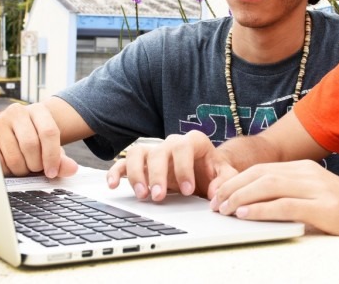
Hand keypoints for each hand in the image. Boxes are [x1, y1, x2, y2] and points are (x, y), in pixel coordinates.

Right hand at [0, 102, 77, 177]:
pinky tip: (12, 166)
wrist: (18, 131)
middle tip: (37, 169)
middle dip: (36, 164)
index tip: (52, 172)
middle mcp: (17, 111)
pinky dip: (7, 170)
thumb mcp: (52, 147)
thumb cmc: (37, 140)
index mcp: (38, 110)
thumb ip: (63, 160)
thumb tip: (72, 169)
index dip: (52, 156)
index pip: (48, 132)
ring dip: (22, 170)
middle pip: (30, 145)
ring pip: (13, 156)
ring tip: (25, 167)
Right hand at [106, 130, 238, 200]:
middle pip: (159, 152)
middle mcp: (171, 143)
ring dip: (137, 174)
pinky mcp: (141, 162)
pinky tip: (113, 185)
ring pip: (138, 153)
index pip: (184, 148)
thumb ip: (224, 180)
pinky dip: (116, 172)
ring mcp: (154, 152)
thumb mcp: (224, 173)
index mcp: (193, 142)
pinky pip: (123, 162)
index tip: (187, 190)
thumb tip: (216, 193)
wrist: (205, 169)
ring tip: (142, 195)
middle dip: (158, 175)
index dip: (184, 168)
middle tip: (159, 197)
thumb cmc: (213, 170)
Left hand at [210, 159, 338, 254]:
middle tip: (214, 202)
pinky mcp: (326, 209)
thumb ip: (292, 194)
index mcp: (306, 169)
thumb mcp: (317, 197)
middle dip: (233, 186)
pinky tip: (246, 214)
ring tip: (224, 208)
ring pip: (270, 186)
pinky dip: (262, 209)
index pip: (262, 168)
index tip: (219, 192)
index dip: (237, 179)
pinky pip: (286, 206)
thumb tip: (256, 201)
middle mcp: (311, 174)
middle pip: (261, 174)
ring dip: (241, 196)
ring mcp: (320, 190)